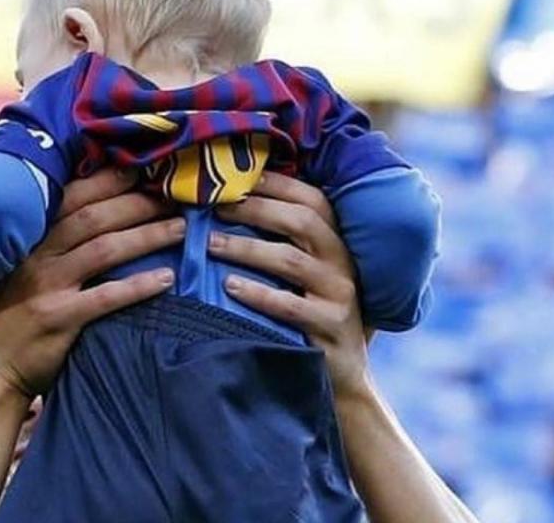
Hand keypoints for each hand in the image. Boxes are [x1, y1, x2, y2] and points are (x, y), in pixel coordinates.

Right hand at [0, 169, 184, 398]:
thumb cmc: (13, 320)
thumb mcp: (21, 273)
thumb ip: (50, 247)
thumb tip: (99, 217)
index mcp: (29, 240)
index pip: (71, 197)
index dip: (107, 181)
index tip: (141, 170)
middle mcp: (35, 257)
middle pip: (93, 217)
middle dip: (137, 202)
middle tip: (173, 196)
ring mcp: (45, 287)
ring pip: (104, 249)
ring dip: (147, 235)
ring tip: (180, 229)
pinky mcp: (58, 319)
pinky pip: (106, 297)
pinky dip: (139, 285)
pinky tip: (167, 279)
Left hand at [208, 172, 371, 397]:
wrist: (344, 375)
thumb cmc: (310, 312)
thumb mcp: (306, 273)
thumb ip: (283, 240)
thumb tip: (229, 202)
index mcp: (336, 240)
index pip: (311, 198)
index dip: (274, 184)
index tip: (234, 178)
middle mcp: (342, 261)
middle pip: (300, 221)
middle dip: (254, 208)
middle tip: (214, 207)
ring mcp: (340, 294)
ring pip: (290, 260)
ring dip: (246, 248)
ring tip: (210, 245)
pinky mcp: (331, 327)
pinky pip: (289, 306)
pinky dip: (257, 293)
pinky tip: (228, 287)